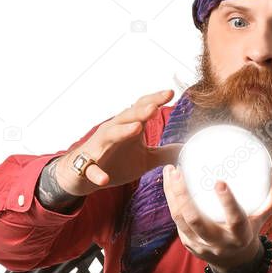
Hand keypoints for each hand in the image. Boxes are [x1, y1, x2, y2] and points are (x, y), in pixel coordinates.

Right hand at [55, 89, 182, 196]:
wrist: (83, 175)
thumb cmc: (116, 161)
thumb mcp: (145, 160)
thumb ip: (165, 153)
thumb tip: (188, 150)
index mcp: (128, 128)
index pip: (142, 109)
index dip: (154, 100)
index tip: (171, 93)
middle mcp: (113, 132)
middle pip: (127, 118)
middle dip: (141, 111)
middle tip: (155, 106)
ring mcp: (99, 147)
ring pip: (110, 135)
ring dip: (122, 131)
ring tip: (137, 128)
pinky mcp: (88, 166)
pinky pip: (92, 169)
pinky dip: (97, 173)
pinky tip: (103, 179)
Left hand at [162, 161, 271, 271]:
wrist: (233, 262)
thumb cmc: (249, 228)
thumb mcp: (264, 214)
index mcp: (240, 236)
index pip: (235, 220)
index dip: (228, 203)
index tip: (219, 182)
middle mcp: (218, 243)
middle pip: (196, 220)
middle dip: (184, 195)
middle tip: (179, 170)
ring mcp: (200, 245)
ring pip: (180, 219)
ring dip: (172, 194)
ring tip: (170, 170)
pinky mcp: (187, 243)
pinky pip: (175, 219)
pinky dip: (171, 199)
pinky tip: (169, 179)